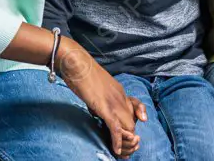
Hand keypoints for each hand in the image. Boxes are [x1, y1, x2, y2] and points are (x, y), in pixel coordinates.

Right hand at [57, 37, 144, 158]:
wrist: (75, 61)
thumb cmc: (80, 71)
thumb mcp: (95, 84)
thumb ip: (99, 95)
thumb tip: (94, 105)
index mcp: (118, 90)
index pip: (135, 106)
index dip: (137, 117)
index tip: (137, 124)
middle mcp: (119, 96)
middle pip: (133, 121)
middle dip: (130, 136)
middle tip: (125, 147)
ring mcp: (113, 101)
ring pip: (128, 126)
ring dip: (125, 141)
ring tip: (122, 152)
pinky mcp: (103, 107)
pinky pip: (115, 127)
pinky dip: (117, 140)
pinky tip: (117, 150)